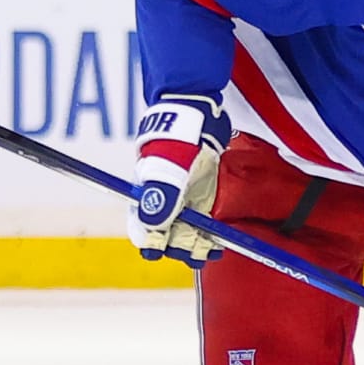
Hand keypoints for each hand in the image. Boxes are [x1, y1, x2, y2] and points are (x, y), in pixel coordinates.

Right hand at [127, 94, 231, 266]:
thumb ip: (160, 201)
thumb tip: (153, 231)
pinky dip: (210, 230)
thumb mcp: (167, 171)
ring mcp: (184, 195)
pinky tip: (220, 237)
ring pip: (188, 229)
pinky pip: (204, 217)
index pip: (143, 228)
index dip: (152, 243)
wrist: (196, 111)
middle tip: (197, 253)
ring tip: (211, 250)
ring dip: (197, 242)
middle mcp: (164, 198)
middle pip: (168, 233)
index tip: (164, 250)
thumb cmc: (176, 139)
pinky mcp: (203, 190)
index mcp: (147, 195)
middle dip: (181, 246)